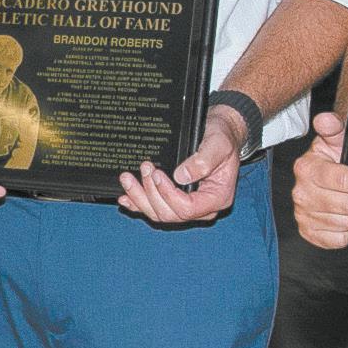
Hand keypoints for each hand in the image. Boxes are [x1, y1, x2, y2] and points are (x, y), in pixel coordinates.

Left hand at [121, 104, 243, 224]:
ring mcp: (188, 204)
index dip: (168, 194)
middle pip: (170, 214)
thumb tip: (181, 176)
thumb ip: (204, 161)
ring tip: (127, 179)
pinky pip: (154, 208)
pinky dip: (137, 204)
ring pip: (159, 213)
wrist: (221, 133)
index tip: (158, 175)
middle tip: (144, 169)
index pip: (188, 209)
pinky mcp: (175, 199)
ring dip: (140, 198)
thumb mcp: (219, 144)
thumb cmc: (223, 138)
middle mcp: (202, 207)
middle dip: (150, 194)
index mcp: (216, 198)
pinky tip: (125, 197)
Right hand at [289, 111, 347, 249]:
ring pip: (347, 223)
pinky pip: (339, 240)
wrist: (319, 179)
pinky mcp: (308, 232)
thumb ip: (334, 127)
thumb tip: (327, 119)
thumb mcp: (335, 140)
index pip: (342, 180)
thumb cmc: (332, 158)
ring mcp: (303, 214)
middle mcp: (301, 192)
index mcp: (307, 168)